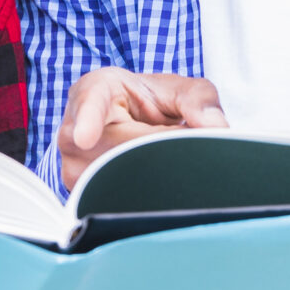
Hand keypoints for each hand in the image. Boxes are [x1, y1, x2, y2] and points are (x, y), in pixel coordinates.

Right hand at [58, 68, 227, 186]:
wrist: (122, 120)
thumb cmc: (147, 101)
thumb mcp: (177, 89)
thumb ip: (199, 100)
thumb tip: (217, 126)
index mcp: (91, 92)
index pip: (89, 107)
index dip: (88, 122)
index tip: (85, 138)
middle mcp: (71, 132)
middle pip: (122, 153)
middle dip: (161, 152)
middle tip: (182, 144)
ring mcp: (72, 168)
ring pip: (121, 180)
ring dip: (155, 175)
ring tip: (163, 156)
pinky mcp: (81, 195)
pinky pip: (116, 200)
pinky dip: (144, 194)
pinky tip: (153, 179)